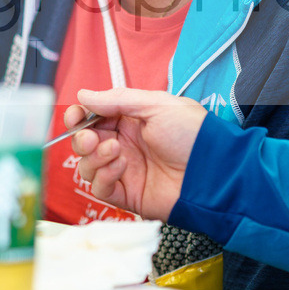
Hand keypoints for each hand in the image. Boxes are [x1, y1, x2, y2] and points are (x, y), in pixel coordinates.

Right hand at [68, 88, 207, 220]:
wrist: (214, 172)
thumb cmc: (194, 135)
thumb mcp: (156, 105)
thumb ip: (116, 99)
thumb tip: (83, 95)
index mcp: (129, 121)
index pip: (92, 118)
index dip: (78, 116)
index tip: (75, 116)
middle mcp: (123, 145)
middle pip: (83, 142)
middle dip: (81, 138)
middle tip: (90, 137)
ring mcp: (124, 170)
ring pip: (87, 165)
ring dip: (94, 156)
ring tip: (115, 151)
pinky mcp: (126, 194)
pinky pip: (99, 188)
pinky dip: (103, 176)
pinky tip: (121, 167)